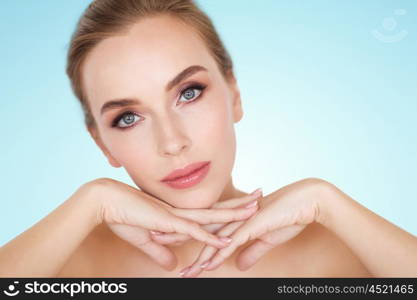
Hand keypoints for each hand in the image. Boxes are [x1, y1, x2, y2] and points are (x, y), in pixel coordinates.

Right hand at [88, 178, 259, 270]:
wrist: (105, 202)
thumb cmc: (123, 216)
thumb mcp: (146, 240)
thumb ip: (161, 252)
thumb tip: (174, 265)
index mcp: (178, 214)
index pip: (208, 212)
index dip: (226, 208)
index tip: (243, 203)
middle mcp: (181, 213)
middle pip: (217, 209)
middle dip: (239, 204)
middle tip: (259, 196)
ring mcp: (176, 216)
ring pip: (211, 216)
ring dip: (233, 214)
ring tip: (254, 208)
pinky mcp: (168, 223)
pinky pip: (193, 232)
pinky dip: (210, 236)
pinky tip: (226, 239)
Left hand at [181, 178, 325, 276]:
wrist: (306, 202)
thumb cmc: (287, 217)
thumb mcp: (266, 240)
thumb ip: (250, 251)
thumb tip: (238, 265)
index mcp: (234, 218)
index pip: (204, 227)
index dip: (185, 232)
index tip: (167, 238)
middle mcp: (233, 218)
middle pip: (200, 230)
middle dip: (177, 235)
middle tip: (154, 239)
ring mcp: (241, 221)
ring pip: (213, 241)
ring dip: (197, 258)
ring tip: (183, 271)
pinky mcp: (252, 225)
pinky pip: (231, 243)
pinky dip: (218, 256)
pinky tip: (208, 267)